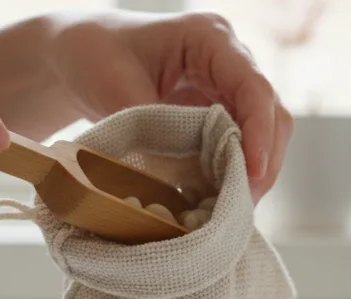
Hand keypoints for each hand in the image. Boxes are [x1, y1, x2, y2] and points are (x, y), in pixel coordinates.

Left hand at [0, 11, 292, 200]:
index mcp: (209, 37)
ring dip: (253, 173)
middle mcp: (228, 59)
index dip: (259, 133)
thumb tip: (175, 182)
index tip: (251, 174)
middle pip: (271, 113)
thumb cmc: (94, 56)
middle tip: (243, 206)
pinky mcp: (218, 111)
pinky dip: (234, 173)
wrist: (78, 56)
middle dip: (263, 162)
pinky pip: (241, 145)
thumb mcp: (115, 89)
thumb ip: (152, 130)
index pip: (252, 87)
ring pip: (264, 134)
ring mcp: (227, 86)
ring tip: (231, 209)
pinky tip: (218, 199)